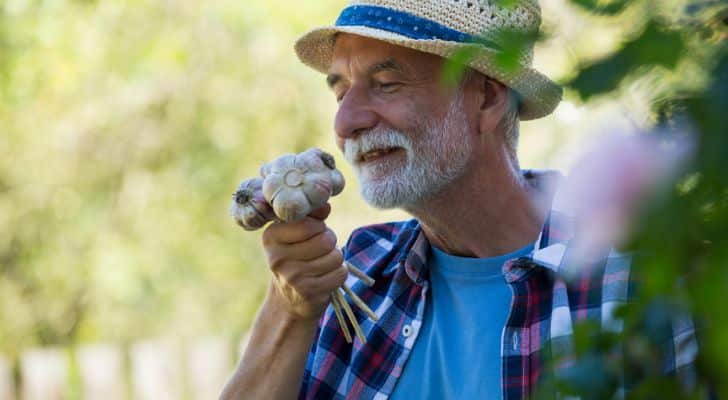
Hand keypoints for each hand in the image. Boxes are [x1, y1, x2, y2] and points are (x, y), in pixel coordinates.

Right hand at [261, 203, 347, 320]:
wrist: (290, 299)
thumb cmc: (298, 256)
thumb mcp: (297, 233)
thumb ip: (311, 215)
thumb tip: (325, 205)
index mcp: (271, 237)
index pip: (310, 224)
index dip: (319, 226)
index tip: (311, 234)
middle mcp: (277, 258)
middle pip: (326, 240)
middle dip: (330, 243)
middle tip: (320, 250)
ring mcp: (292, 277)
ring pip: (335, 257)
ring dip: (335, 259)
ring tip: (322, 263)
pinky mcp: (308, 292)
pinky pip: (340, 274)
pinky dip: (339, 274)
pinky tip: (326, 277)